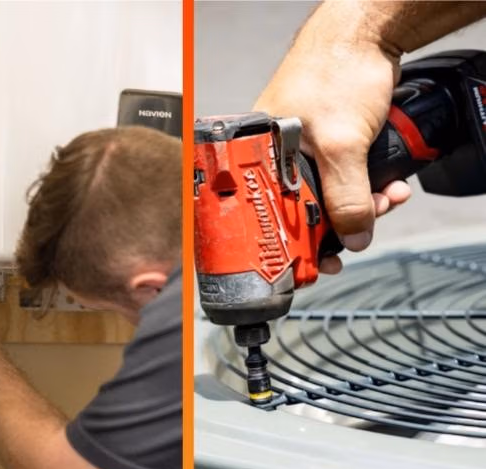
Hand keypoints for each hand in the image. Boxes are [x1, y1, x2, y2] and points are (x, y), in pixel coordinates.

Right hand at [254, 3, 412, 255]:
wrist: (367, 33)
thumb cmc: (334, 70)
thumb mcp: (342, 144)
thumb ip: (347, 196)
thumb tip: (353, 238)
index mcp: (255, 155)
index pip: (261, 214)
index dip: (286, 243)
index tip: (310, 263)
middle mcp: (272, 156)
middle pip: (299, 210)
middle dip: (339, 222)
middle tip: (361, 226)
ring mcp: (300, 150)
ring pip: (327, 195)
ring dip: (362, 204)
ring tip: (385, 199)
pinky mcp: (326, 143)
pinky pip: (343, 178)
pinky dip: (367, 185)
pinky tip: (387, 184)